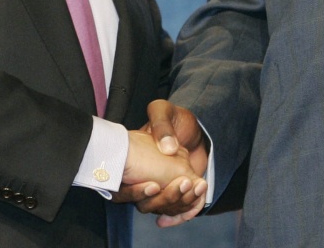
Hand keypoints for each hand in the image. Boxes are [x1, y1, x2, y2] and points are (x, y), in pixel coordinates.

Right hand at [119, 100, 211, 225]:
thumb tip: (168, 148)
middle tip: (185, 183)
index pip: (125, 189)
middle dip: (166, 198)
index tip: (155, 185)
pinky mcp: (174, 191)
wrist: (191, 125)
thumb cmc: (173, 116)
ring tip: (198, 187)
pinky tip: (192, 209)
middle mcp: (143, 178)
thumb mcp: (163, 111)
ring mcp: (160, 187)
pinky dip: (183, 213)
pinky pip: (175, 210)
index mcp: (134, 162)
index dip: (137, 192)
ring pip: (162, 208)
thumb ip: (162, 125)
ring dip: (180, 203)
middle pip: (147, 203)